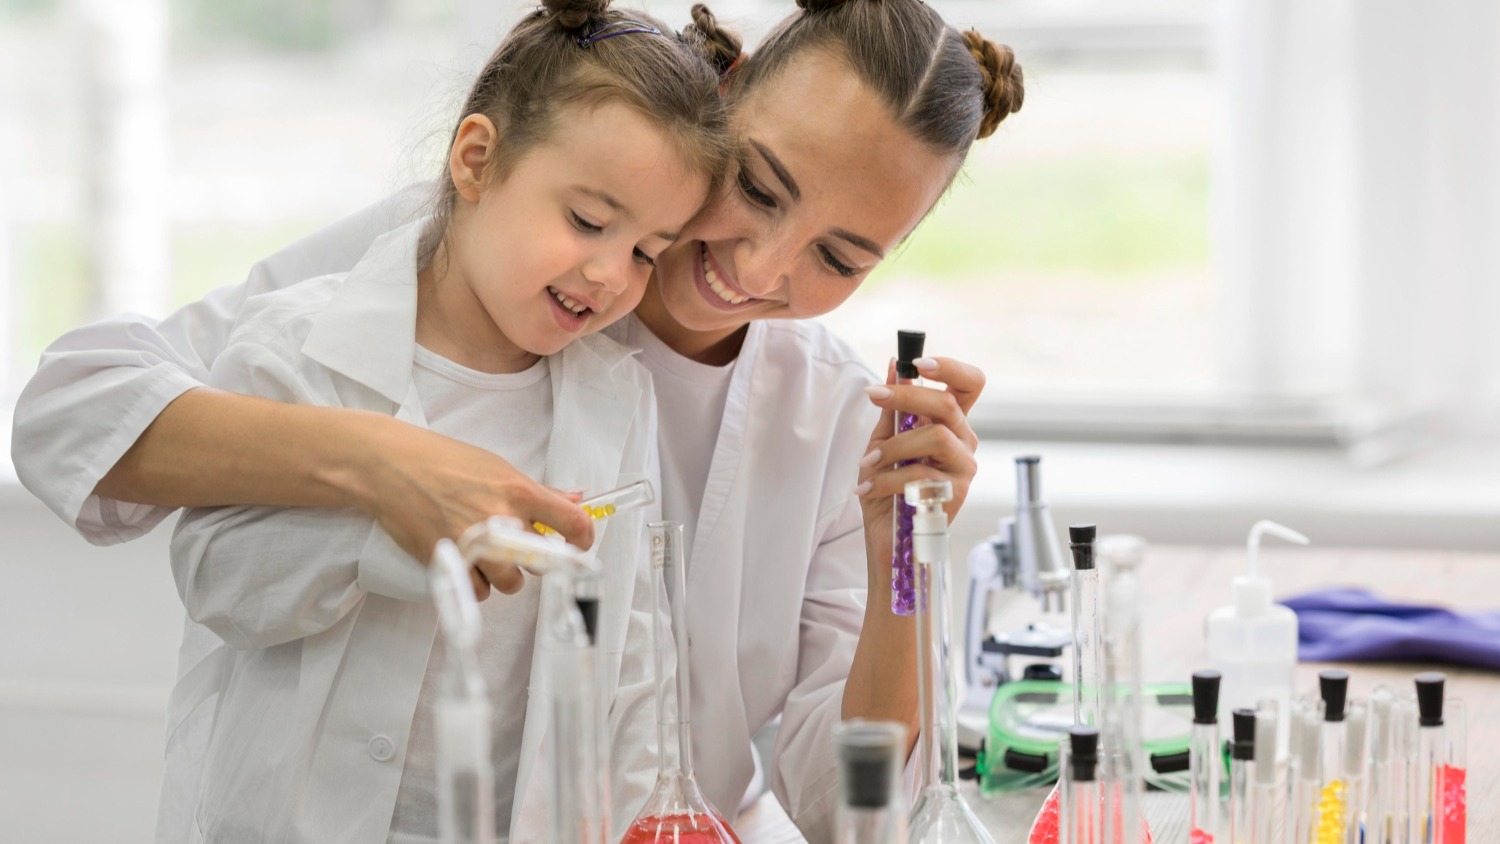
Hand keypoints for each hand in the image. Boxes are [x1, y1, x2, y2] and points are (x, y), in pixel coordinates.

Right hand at [353, 418, 593, 598]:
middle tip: (518, 544)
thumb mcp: (498, 467)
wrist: (390, 467)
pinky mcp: (448, 563)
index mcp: (518, 492)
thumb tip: (578, 499)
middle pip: (543, 562)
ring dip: (506, 574)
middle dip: (536, 558)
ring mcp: (474, 545)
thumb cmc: (444, 461)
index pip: (573, 525)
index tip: (578, 544)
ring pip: (512, 583)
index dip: (583, 539)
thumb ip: (540, 490)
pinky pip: (480, 591)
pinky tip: (469, 563)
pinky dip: (477, 583)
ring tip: (489, 554)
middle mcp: (500, 520)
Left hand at [853, 356, 983, 527]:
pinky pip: (922, 475)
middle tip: (873, 396)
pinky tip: (869, 488)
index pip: (969, 384)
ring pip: (936, 436)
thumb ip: (891, 409)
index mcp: (949, 424)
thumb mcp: (882, 443)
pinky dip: (887, 479)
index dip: (950, 367)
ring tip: (868, 464)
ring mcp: (964, 468)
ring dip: (894, 447)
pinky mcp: (957, 494)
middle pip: (948, 403)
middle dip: (907, 395)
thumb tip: (893, 365)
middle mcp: (963, 442)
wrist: (887, 541)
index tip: (916, 362)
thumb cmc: (886, 491)